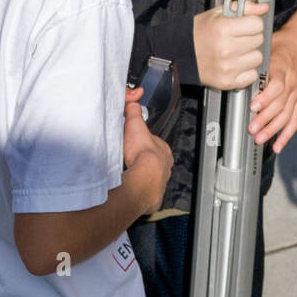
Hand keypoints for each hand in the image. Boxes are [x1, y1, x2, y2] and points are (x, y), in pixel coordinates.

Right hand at [122, 100, 172, 214]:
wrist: (143, 178)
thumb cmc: (142, 153)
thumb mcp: (134, 124)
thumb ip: (133, 111)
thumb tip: (132, 102)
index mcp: (163, 149)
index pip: (155, 143)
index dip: (145, 142)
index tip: (136, 142)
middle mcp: (165, 165)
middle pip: (155, 160)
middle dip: (145, 159)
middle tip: (132, 158)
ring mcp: (160, 180)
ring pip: (153, 175)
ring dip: (143, 174)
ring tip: (131, 172)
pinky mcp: (153, 194)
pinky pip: (147, 190)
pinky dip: (140, 187)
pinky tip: (132, 185)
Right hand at [192, 0, 268, 90]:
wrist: (180, 53)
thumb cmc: (198, 33)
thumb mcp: (218, 13)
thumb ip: (244, 8)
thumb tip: (263, 7)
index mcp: (223, 29)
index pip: (258, 24)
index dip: (252, 23)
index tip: (244, 25)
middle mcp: (226, 49)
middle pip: (259, 40)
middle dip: (250, 37)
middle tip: (237, 38)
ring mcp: (227, 67)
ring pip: (258, 58)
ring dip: (249, 54)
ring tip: (235, 51)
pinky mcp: (227, 81)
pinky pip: (252, 75)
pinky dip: (246, 71)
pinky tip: (235, 64)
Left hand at [248, 24, 296, 152]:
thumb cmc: (283, 45)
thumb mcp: (268, 46)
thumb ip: (255, 61)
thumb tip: (237, 70)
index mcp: (283, 67)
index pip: (277, 86)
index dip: (266, 98)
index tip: (253, 106)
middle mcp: (292, 82)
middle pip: (280, 105)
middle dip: (265, 119)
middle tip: (252, 129)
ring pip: (287, 115)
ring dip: (273, 129)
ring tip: (260, 138)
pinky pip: (295, 119)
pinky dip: (287, 134)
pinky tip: (278, 145)